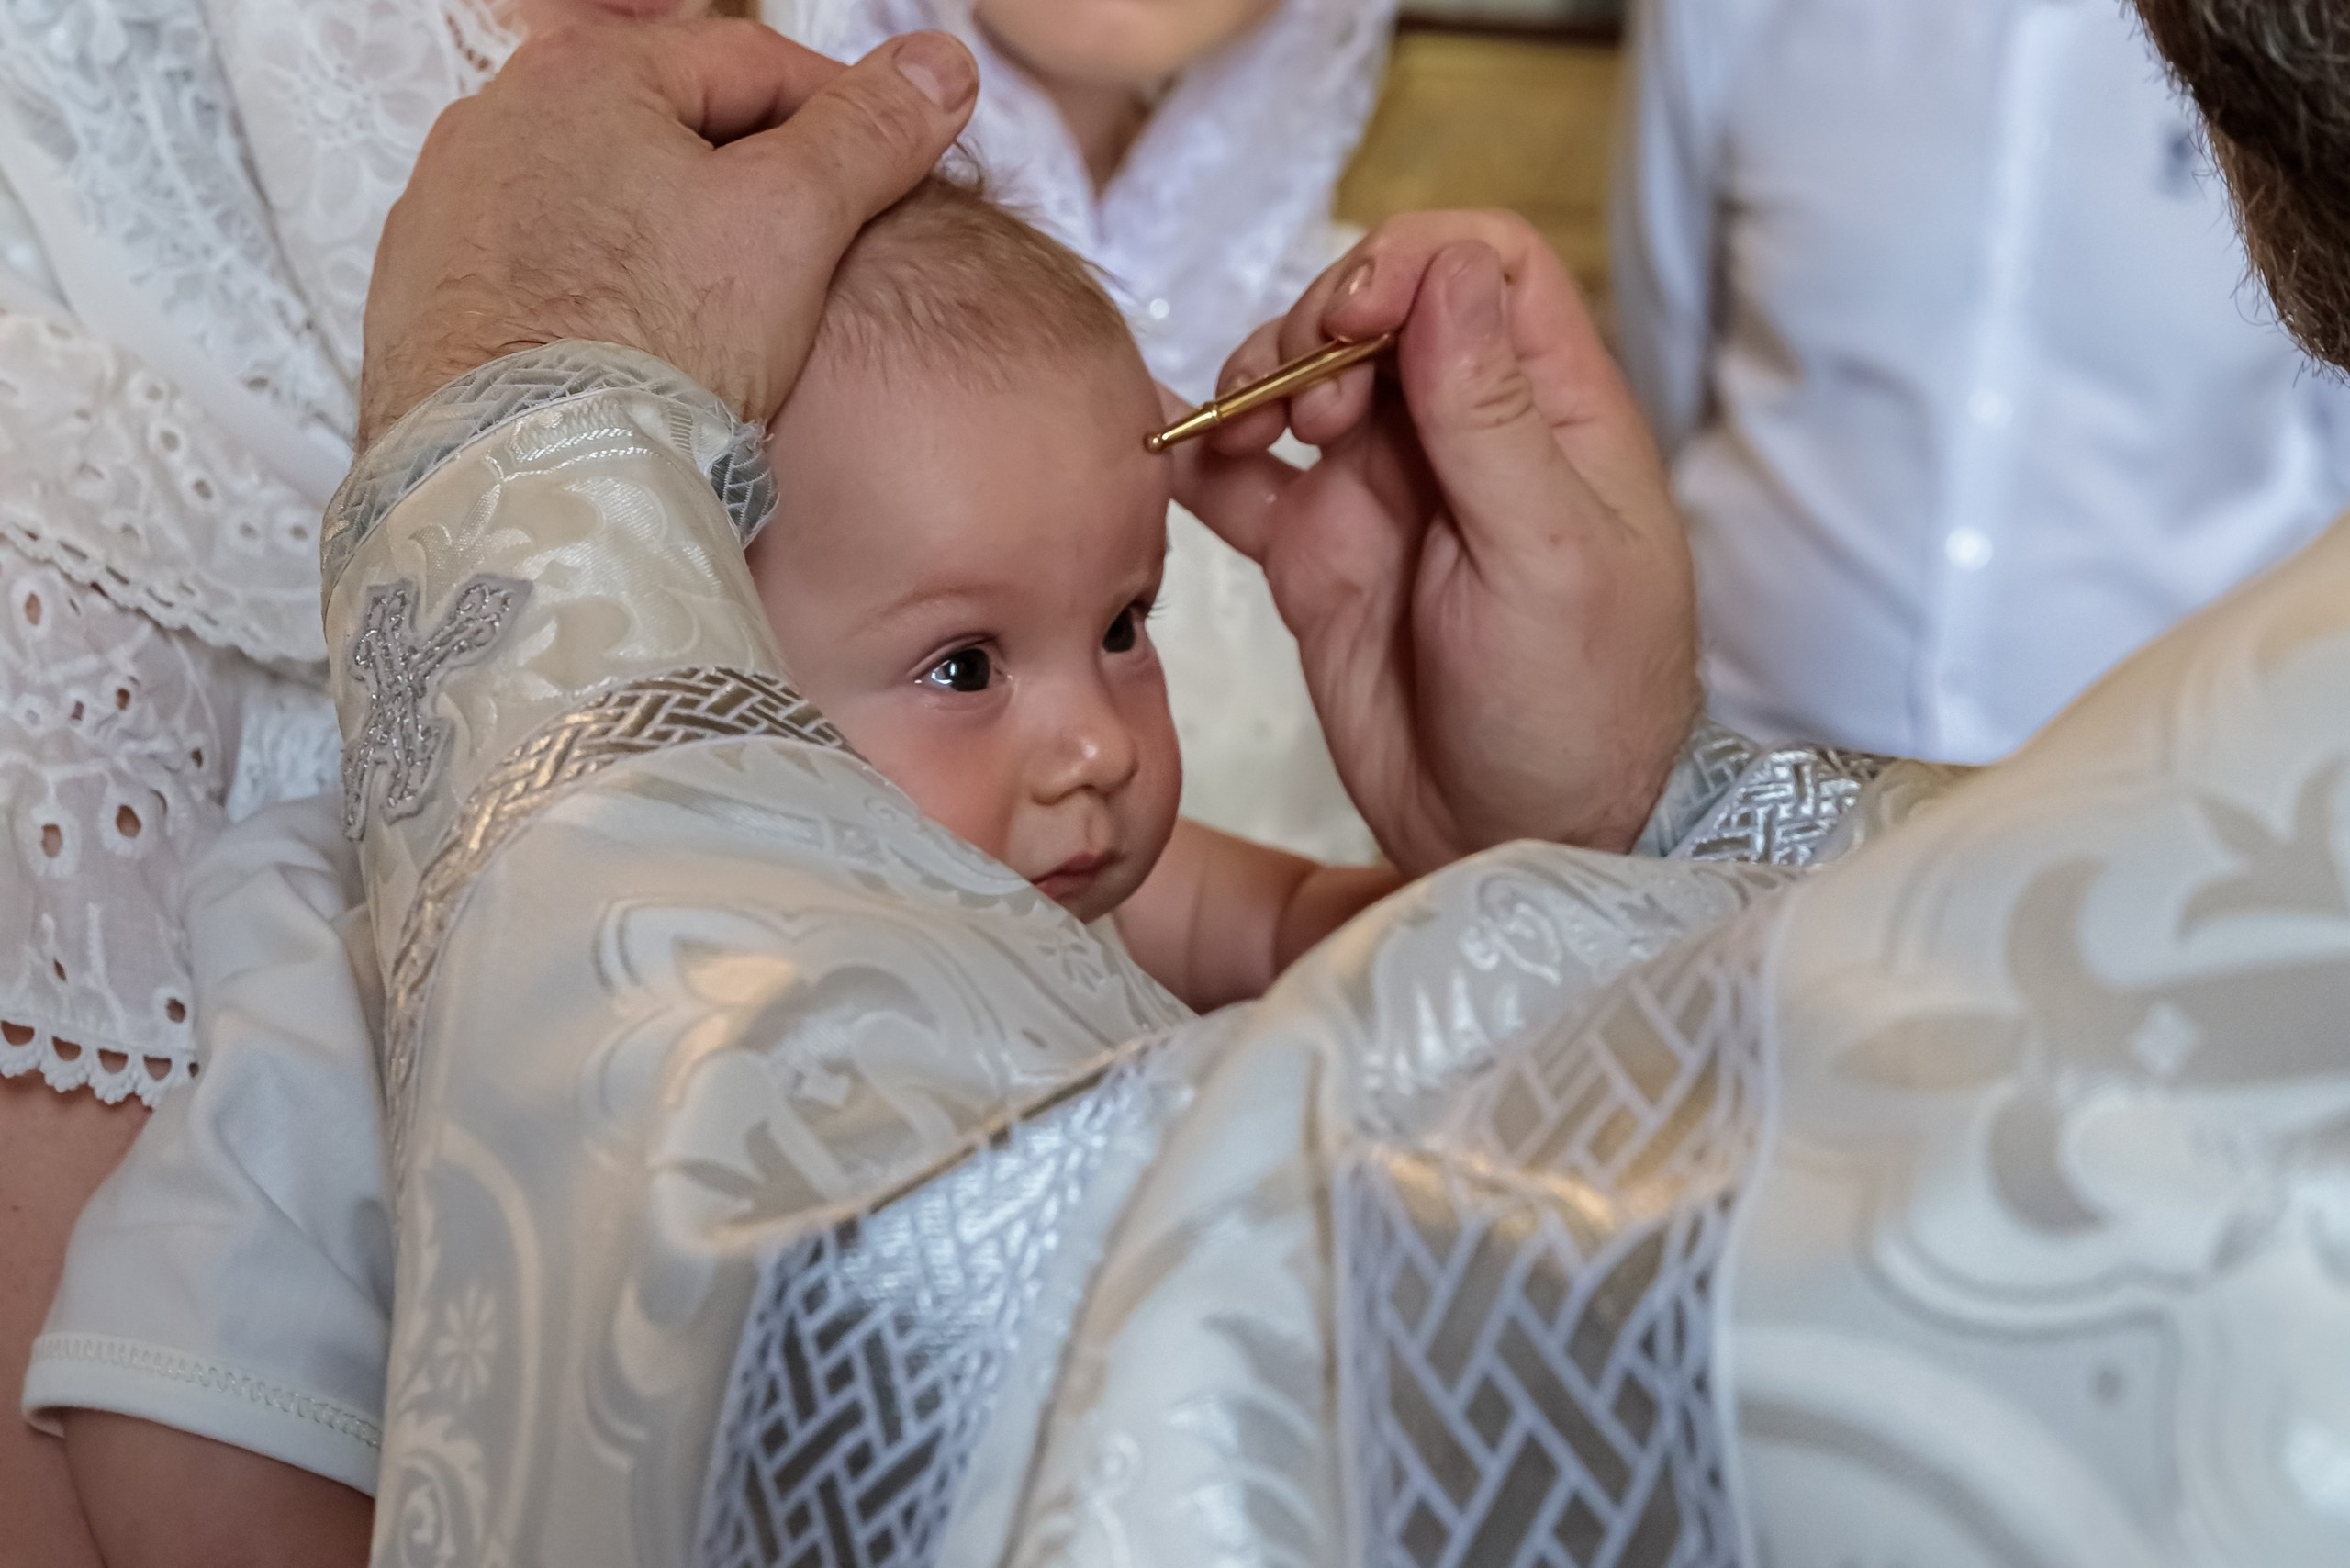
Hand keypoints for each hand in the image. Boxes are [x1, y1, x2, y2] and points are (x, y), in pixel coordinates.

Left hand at [358, 18, 977, 446]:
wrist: (526, 486)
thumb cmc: (653, 346)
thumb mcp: (795, 222)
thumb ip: (870, 133)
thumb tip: (941, 63)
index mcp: (586, 73)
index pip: (754, 67)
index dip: (842, 122)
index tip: (885, 180)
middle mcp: (494, 122)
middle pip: (669, 133)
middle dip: (748, 187)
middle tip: (812, 263)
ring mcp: (446, 213)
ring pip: (599, 204)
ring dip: (666, 242)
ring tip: (724, 324)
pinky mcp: (422, 301)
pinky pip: (537, 276)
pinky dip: (593, 299)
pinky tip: (636, 356)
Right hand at [1173, 212, 1698, 871]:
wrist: (1515, 843)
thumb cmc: (1576, 712)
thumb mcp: (1549, 561)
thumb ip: (1493, 419)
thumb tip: (1448, 269)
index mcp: (1551, 414)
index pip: (1485, 265)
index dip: (1410, 264)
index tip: (1351, 323)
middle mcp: (1464, 436)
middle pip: (1377, 311)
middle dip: (1317, 329)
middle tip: (1296, 409)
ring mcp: (1386, 495)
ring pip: (1304, 384)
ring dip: (1257, 385)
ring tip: (1238, 437)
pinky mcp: (1319, 558)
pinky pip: (1246, 483)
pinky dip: (1202, 459)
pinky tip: (1166, 458)